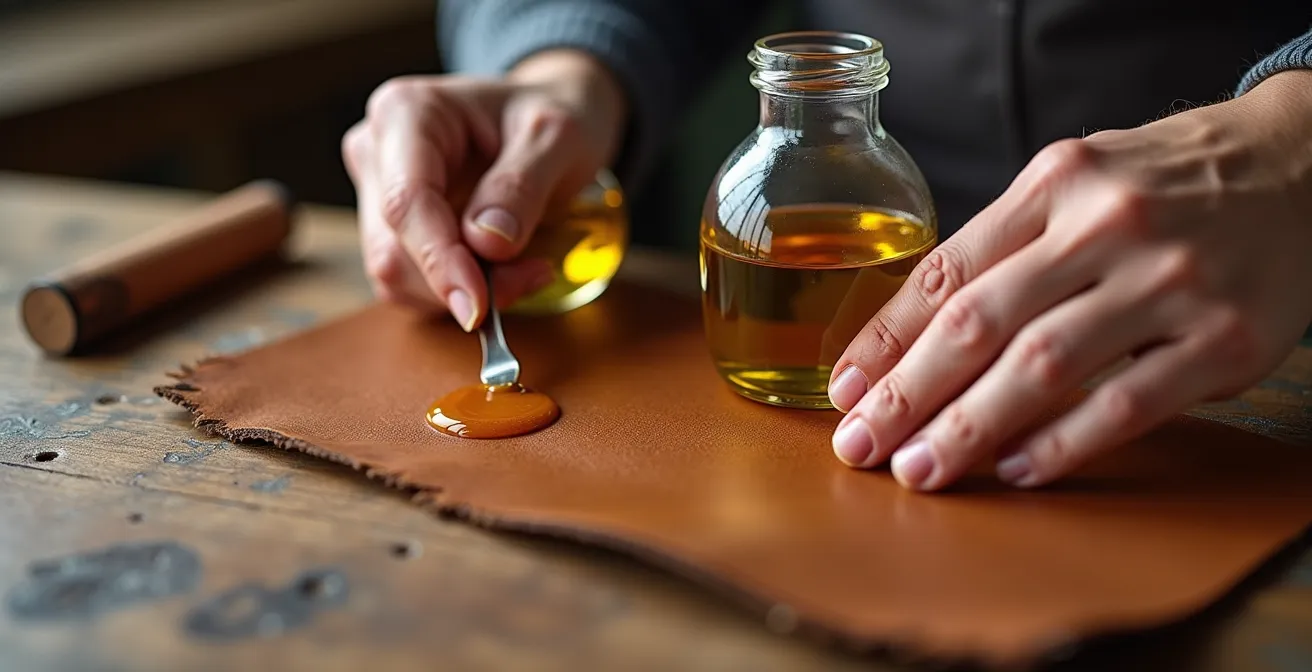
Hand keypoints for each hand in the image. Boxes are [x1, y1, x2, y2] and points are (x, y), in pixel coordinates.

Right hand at [342, 50, 626, 328]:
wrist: (551, 117)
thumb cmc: (551, 116)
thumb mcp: (556, 139)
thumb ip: (521, 187)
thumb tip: (486, 243)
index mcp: (407, 112)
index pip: (405, 201)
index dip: (439, 259)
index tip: (479, 305)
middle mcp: (378, 151)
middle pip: (394, 247)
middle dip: (461, 280)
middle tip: (533, 275)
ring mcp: (379, 193)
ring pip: (398, 276)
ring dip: (464, 291)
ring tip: (530, 268)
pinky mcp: (394, 231)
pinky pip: (412, 286)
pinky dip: (460, 292)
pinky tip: (508, 272)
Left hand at [827, 70, 1311, 490]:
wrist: (1300, 164)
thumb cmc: (1164, 184)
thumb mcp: (1077, 182)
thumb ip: (1005, 246)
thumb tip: (912, 335)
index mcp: (1054, 184)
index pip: (946, 270)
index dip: (886, 338)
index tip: (845, 388)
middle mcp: (1104, 226)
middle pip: (978, 323)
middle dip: (907, 394)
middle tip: (861, 445)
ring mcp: (1168, 282)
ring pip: (1042, 368)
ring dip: (968, 428)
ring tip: (920, 470)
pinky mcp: (1223, 339)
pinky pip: (1126, 404)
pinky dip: (1063, 444)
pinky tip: (1015, 470)